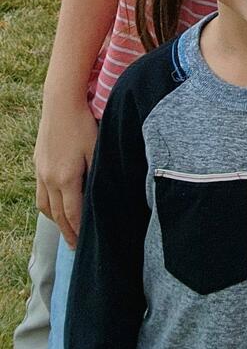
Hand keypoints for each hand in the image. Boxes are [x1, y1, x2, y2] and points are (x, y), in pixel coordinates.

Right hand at [35, 95, 97, 247]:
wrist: (61, 102)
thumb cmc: (84, 124)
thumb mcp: (97, 149)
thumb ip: (98, 174)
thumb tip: (105, 193)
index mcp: (66, 179)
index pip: (72, 214)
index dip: (78, 231)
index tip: (83, 245)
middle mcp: (49, 179)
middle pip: (56, 214)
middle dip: (66, 231)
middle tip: (74, 246)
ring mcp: (41, 171)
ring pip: (45, 205)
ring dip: (55, 220)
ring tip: (65, 228)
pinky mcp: (38, 162)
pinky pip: (40, 192)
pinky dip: (47, 204)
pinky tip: (55, 204)